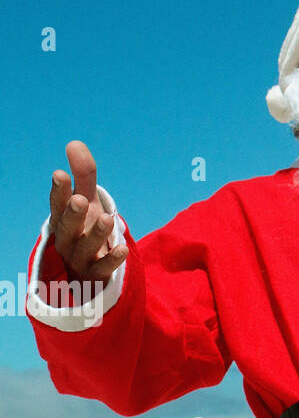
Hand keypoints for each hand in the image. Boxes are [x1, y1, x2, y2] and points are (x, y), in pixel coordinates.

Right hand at [48, 141, 126, 282]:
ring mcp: (81, 258)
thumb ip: (84, 175)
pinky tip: (122, 248)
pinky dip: (112, 259)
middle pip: (68, 227)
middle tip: (80, 199)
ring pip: (85, 247)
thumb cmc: (84, 228)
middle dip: (73, 213)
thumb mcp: (87, 200)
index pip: (58, 205)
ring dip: (96, 234)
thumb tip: (74, 143)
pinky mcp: (96, 274)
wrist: (87, 270)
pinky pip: (103, 268)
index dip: (58, 191)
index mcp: (63, 220)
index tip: (59, 173)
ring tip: (108, 218)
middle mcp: (68, 239)